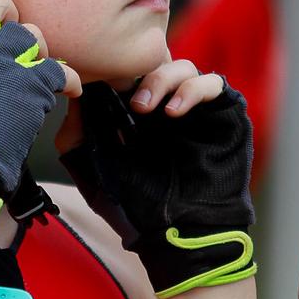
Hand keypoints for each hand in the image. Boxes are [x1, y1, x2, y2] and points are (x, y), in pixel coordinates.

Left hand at [59, 60, 256, 298]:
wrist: (179, 235)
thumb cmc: (137, 208)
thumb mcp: (94, 172)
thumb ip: (78, 136)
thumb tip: (73, 96)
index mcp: (138, 116)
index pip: (129, 75)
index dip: (114, 72)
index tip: (98, 84)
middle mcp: (168, 107)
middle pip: (156, 63)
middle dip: (139, 74)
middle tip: (127, 100)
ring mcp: (197, 110)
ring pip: (184, 67)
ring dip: (163, 78)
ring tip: (146, 107)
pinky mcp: (224, 114)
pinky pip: (214, 84)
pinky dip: (193, 89)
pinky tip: (175, 111)